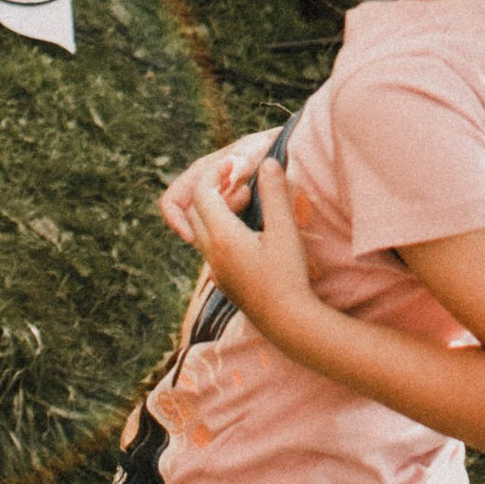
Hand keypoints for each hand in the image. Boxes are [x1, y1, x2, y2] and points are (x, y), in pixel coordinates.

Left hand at [172, 142, 315, 322]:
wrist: (287, 321)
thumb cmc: (288, 275)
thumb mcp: (285, 230)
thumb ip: (274, 194)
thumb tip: (268, 161)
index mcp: (223, 237)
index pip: (203, 194)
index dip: (214, 174)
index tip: (232, 163)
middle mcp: (212, 253)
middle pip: (196, 212)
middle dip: (212, 189)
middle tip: (237, 177)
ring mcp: (216, 270)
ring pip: (202, 230)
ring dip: (217, 210)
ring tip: (247, 199)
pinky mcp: (224, 282)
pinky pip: (211, 247)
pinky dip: (221, 229)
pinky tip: (247, 229)